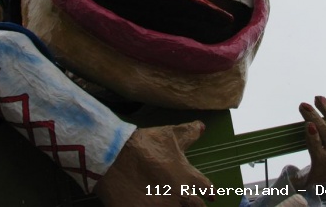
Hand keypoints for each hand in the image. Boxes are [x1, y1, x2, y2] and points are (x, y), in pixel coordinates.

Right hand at [93, 120, 212, 205]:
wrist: (114, 157)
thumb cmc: (144, 144)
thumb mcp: (170, 135)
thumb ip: (189, 133)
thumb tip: (202, 127)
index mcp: (188, 178)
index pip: (207, 189)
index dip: (209, 192)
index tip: (211, 196)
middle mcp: (179, 196)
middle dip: (195, 205)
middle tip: (191, 203)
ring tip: (169, 203)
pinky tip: (151, 205)